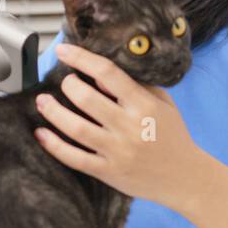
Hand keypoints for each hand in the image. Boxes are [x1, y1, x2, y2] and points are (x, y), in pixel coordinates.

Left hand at [33, 42, 200, 204]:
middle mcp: (130, 126)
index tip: (64, 50)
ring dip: (54, 112)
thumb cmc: (173, 137)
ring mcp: (118, 151)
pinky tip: (42, 134)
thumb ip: (137, 86)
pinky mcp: (109, 172)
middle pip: (87, 99)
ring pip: (76, 128)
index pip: (108, 74)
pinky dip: (54, 145)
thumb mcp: (164, 104)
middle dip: (68, 86)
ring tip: (43, 102)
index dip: (82, 59)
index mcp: (144, 105)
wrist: (186, 177)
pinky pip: (75, 158)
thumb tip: (100, 73)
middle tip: (63, 82)